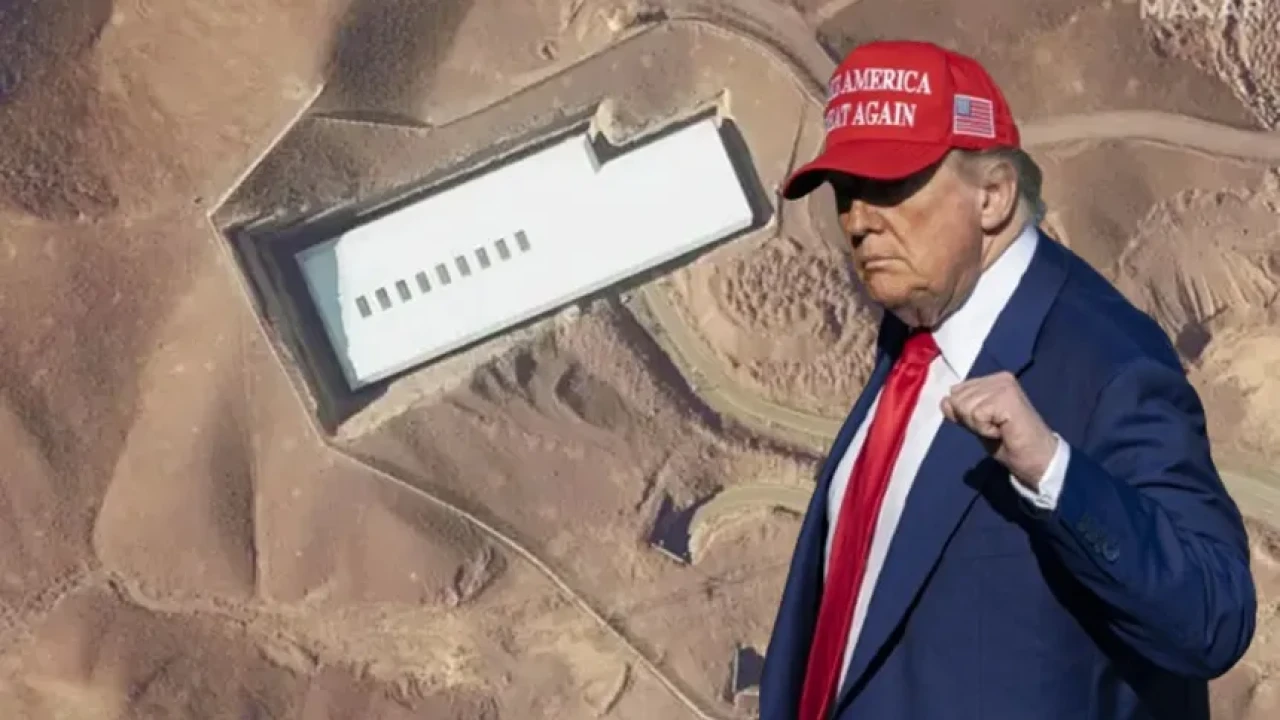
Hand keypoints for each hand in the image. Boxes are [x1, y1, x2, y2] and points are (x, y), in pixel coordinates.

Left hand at [941, 371, 1058, 488]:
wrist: (1036, 460)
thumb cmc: (1008, 443)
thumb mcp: (977, 424)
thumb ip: (961, 411)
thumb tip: (945, 401)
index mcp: (993, 380)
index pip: (956, 391)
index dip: (965, 414)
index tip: (989, 423)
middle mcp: (999, 378)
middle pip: (957, 398)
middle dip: (971, 420)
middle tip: (995, 428)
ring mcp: (1004, 386)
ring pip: (965, 407)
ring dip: (979, 426)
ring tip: (1000, 429)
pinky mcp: (1007, 398)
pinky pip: (976, 415)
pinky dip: (985, 430)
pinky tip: (1002, 431)